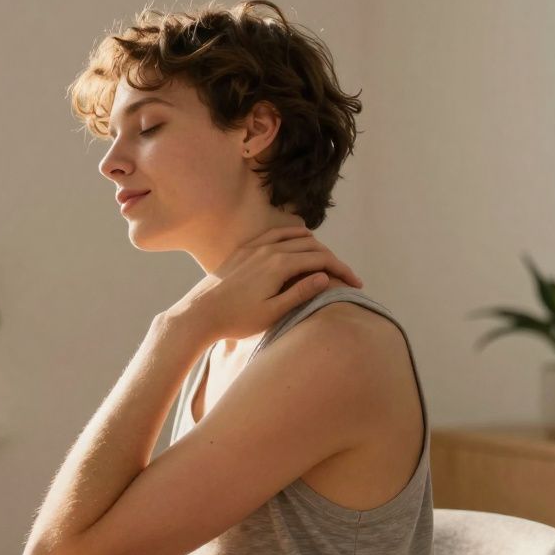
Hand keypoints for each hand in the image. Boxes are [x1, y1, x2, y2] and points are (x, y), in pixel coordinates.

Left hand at [166, 226, 363, 343]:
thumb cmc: (236, 320)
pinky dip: (291, 235)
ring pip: (293, 237)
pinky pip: (273, 235)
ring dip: (314, 245)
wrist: (199, 314)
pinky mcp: (242, 251)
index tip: (355, 285)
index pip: (321, 260)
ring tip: (327, 260)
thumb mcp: (273, 312)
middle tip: (345, 276)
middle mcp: (268, 250)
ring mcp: (254, 248)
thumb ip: (300, 293)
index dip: (342, 271)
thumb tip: (324, 277)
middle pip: (311, 246)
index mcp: (279, 265)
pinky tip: (298, 240)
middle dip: (332, 259)